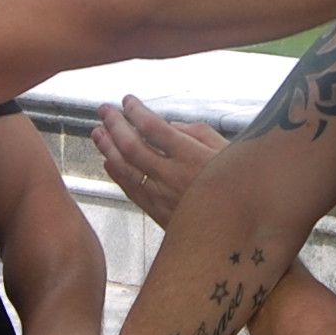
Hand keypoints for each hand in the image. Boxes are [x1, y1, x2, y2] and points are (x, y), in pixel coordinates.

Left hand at [92, 95, 228, 227]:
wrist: (236, 233)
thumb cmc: (238, 187)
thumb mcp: (228, 150)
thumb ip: (198, 132)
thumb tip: (171, 125)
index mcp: (190, 156)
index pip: (153, 127)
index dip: (136, 111)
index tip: (128, 101)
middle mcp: (172, 175)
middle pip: (131, 146)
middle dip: (114, 124)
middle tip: (105, 110)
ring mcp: (161, 196)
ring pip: (124, 168)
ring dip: (107, 148)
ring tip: (98, 133)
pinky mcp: (157, 212)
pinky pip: (130, 190)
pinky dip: (116, 174)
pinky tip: (108, 162)